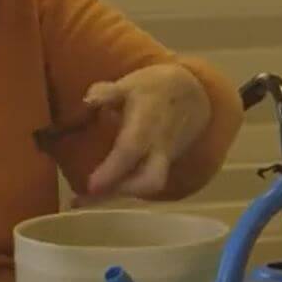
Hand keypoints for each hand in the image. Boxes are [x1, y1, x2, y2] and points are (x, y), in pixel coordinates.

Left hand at [79, 64, 211, 202]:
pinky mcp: (163, 167)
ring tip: (88, 198)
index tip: (91, 186)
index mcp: (148, 123)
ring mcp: (165, 159)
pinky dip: (124, 189)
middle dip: (123, 192)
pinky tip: (100, 192)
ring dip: (120, 194)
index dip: (112, 170)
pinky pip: (146, 182)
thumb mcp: (131, 83)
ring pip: (148, 185)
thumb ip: (108, 92)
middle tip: (92, 195)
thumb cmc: (154, 89)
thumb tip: (89, 100)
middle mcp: (160, 147)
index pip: (131, 150)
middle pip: (152, 180)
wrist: (193, 95)